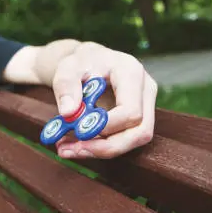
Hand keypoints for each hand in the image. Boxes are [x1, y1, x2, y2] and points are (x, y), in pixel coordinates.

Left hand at [51, 42, 156, 158]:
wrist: (87, 62)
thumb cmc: (80, 62)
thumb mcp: (67, 68)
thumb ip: (66, 86)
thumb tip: (69, 113)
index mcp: (132, 73)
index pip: (131, 111)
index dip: (106, 126)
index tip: (77, 130)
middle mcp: (145, 90)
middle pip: (140, 131)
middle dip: (106, 147)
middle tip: (71, 150)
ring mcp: (145, 106)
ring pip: (134, 140)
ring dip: (101, 150)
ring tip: (67, 149)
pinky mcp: (137, 119)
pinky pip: (125, 139)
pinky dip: (100, 147)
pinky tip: (75, 145)